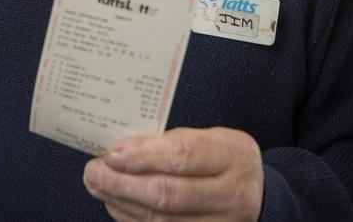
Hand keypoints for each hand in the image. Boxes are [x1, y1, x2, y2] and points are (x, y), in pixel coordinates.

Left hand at [83, 126, 263, 220]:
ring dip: (123, 203)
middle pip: (168, 194)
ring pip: (163, 221)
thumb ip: (172, 142)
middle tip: (93, 171)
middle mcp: (233, 194)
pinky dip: (134, 220)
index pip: (182, 155)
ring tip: (98, 186)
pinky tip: (117, 205)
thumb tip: (123, 149)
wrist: (258, 195)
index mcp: (233, 155)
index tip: (112, 152)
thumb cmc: (226, 160)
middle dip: (123, 183)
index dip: (143, 155)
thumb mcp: (211, 138)